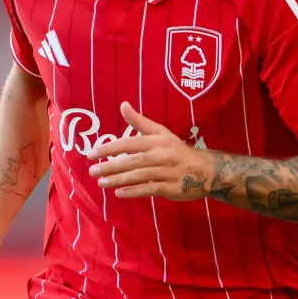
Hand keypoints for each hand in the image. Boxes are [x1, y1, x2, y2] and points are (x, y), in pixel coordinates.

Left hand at [88, 103, 213, 200]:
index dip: (109, 148)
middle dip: (111, 166)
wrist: (206, 170)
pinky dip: (134, 191)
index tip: (91, 154)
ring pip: (139, 176)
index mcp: (157, 141)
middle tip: (92, 171)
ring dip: (119, 180)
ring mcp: (167, 172)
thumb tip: (123, 105)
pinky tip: (119, 193)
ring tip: (101, 183)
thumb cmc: (178, 151)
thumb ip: (139, 122)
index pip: (129, 144)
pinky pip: (150, 189)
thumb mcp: (161, 133)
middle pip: (132, 161)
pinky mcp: (171, 187)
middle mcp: (161, 155)